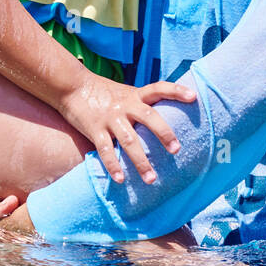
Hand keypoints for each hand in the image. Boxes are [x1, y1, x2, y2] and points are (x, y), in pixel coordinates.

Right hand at [60, 75, 196, 185]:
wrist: (71, 86)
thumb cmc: (103, 93)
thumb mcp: (126, 93)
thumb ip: (142, 104)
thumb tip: (167, 118)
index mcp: (135, 95)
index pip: (159, 88)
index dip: (176, 91)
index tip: (193, 97)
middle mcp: (125, 105)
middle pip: (149, 117)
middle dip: (163, 134)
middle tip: (176, 150)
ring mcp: (110, 118)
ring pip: (129, 140)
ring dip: (141, 161)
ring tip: (151, 179)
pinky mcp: (94, 129)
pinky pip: (105, 150)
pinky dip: (113, 166)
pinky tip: (120, 180)